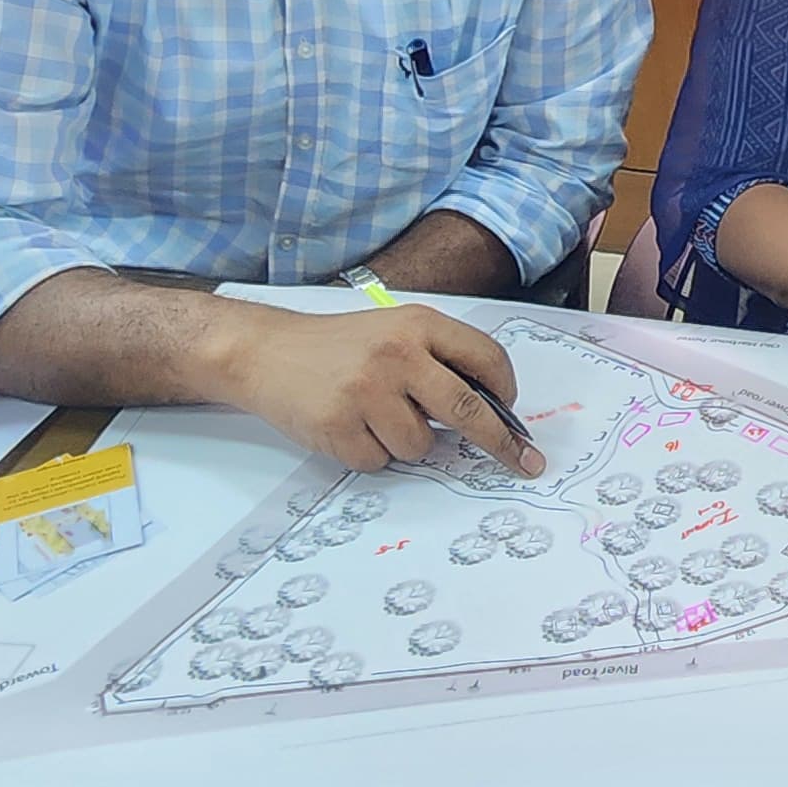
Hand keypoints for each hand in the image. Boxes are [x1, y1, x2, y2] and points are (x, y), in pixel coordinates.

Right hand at [216, 306, 542, 475]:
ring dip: (407, 444)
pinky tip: (349, 426)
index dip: (506, 393)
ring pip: (421, 446)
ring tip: (375, 417)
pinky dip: (370, 453)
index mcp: (418, 325)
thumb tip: (490, 409)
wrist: (265, 351)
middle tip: (522, 462)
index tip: (513, 415)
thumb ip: (438, 360)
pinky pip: (379, 461)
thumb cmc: (336, 346)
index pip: (486, 359)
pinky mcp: (339, 427)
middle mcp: (397, 355)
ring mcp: (367, 392)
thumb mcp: (393, 331)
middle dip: (499, 442)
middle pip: (467, 411)